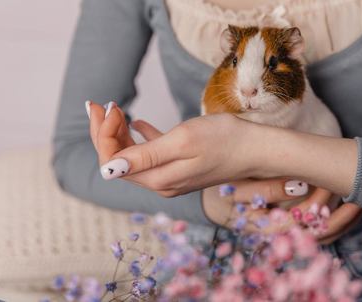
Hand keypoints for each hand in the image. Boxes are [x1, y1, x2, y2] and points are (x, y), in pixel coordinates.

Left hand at [89, 101, 361, 243]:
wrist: (257, 148)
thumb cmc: (224, 140)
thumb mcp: (182, 141)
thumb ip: (145, 155)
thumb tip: (108, 169)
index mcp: (158, 179)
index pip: (113, 161)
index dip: (104, 134)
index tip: (110, 106)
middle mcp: (161, 183)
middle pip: (120, 160)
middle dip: (107, 132)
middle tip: (105, 104)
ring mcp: (171, 177)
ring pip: (133, 156)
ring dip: (121, 133)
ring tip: (116, 109)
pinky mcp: (182, 169)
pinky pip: (152, 154)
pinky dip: (140, 138)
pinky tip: (137, 123)